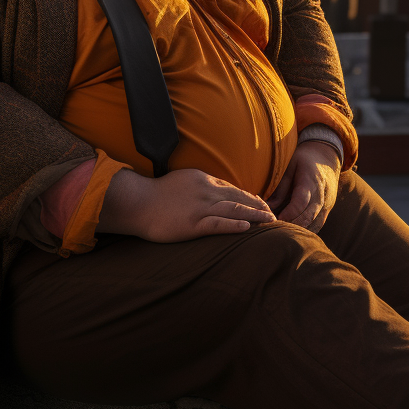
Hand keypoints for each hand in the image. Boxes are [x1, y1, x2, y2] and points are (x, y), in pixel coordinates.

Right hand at [98, 167, 275, 241]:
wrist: (136, 201)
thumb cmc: (154, 194)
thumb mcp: (180, 181)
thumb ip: (197, 186)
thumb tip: (210, 192)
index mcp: (202, 179)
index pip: (232, 188)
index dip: (249, 197)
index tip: (261, 203)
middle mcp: (205, 191)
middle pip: (239, 198)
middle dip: (258, 206)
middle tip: (273, 215)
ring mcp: (200, 208)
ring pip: (234, 210)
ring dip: (255, 215)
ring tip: (270, 221)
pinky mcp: (193, 224)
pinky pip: (218, 224)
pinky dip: (235, 226)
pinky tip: (248, 228)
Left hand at [266, 141, 340, 232]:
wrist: (326, 158)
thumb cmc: (304, 161)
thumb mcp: (290, 167)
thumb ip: (280, 187)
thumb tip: (267, 206)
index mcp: (311, 181)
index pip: (301, 201)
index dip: (289, 213)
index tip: (276, 219)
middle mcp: (321, 195)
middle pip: (308, 216)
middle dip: (291, 225)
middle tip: (275, 230)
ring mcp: (327, 204)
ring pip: (314, 224)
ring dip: (299, 230)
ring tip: (282, 233)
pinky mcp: (327, 210)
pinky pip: (318, 225)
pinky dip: (306, 230)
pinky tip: (293, 231)